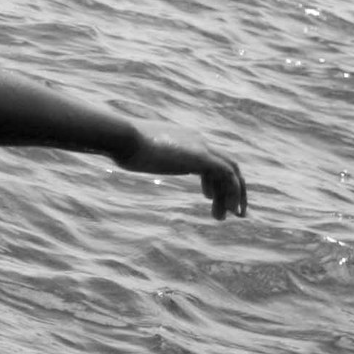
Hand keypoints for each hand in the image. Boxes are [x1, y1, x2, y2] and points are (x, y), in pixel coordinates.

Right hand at [116, 129, 248, 219]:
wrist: (123, 137)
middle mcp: (197, 142)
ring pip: (231, 171)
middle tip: (231, 210)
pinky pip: (227, 175)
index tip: (208, 197)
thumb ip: (137, 155)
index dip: (211, 179)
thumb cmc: (120, 145)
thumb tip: (123, 157)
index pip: (207, 159)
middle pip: (226, 163)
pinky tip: (229, 210)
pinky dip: (232, 192)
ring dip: (234, 195)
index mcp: (184, 140)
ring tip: (232, 216)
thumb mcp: (132, 153)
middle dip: (231, 187)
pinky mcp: (201, 157)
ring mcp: (201, 148)